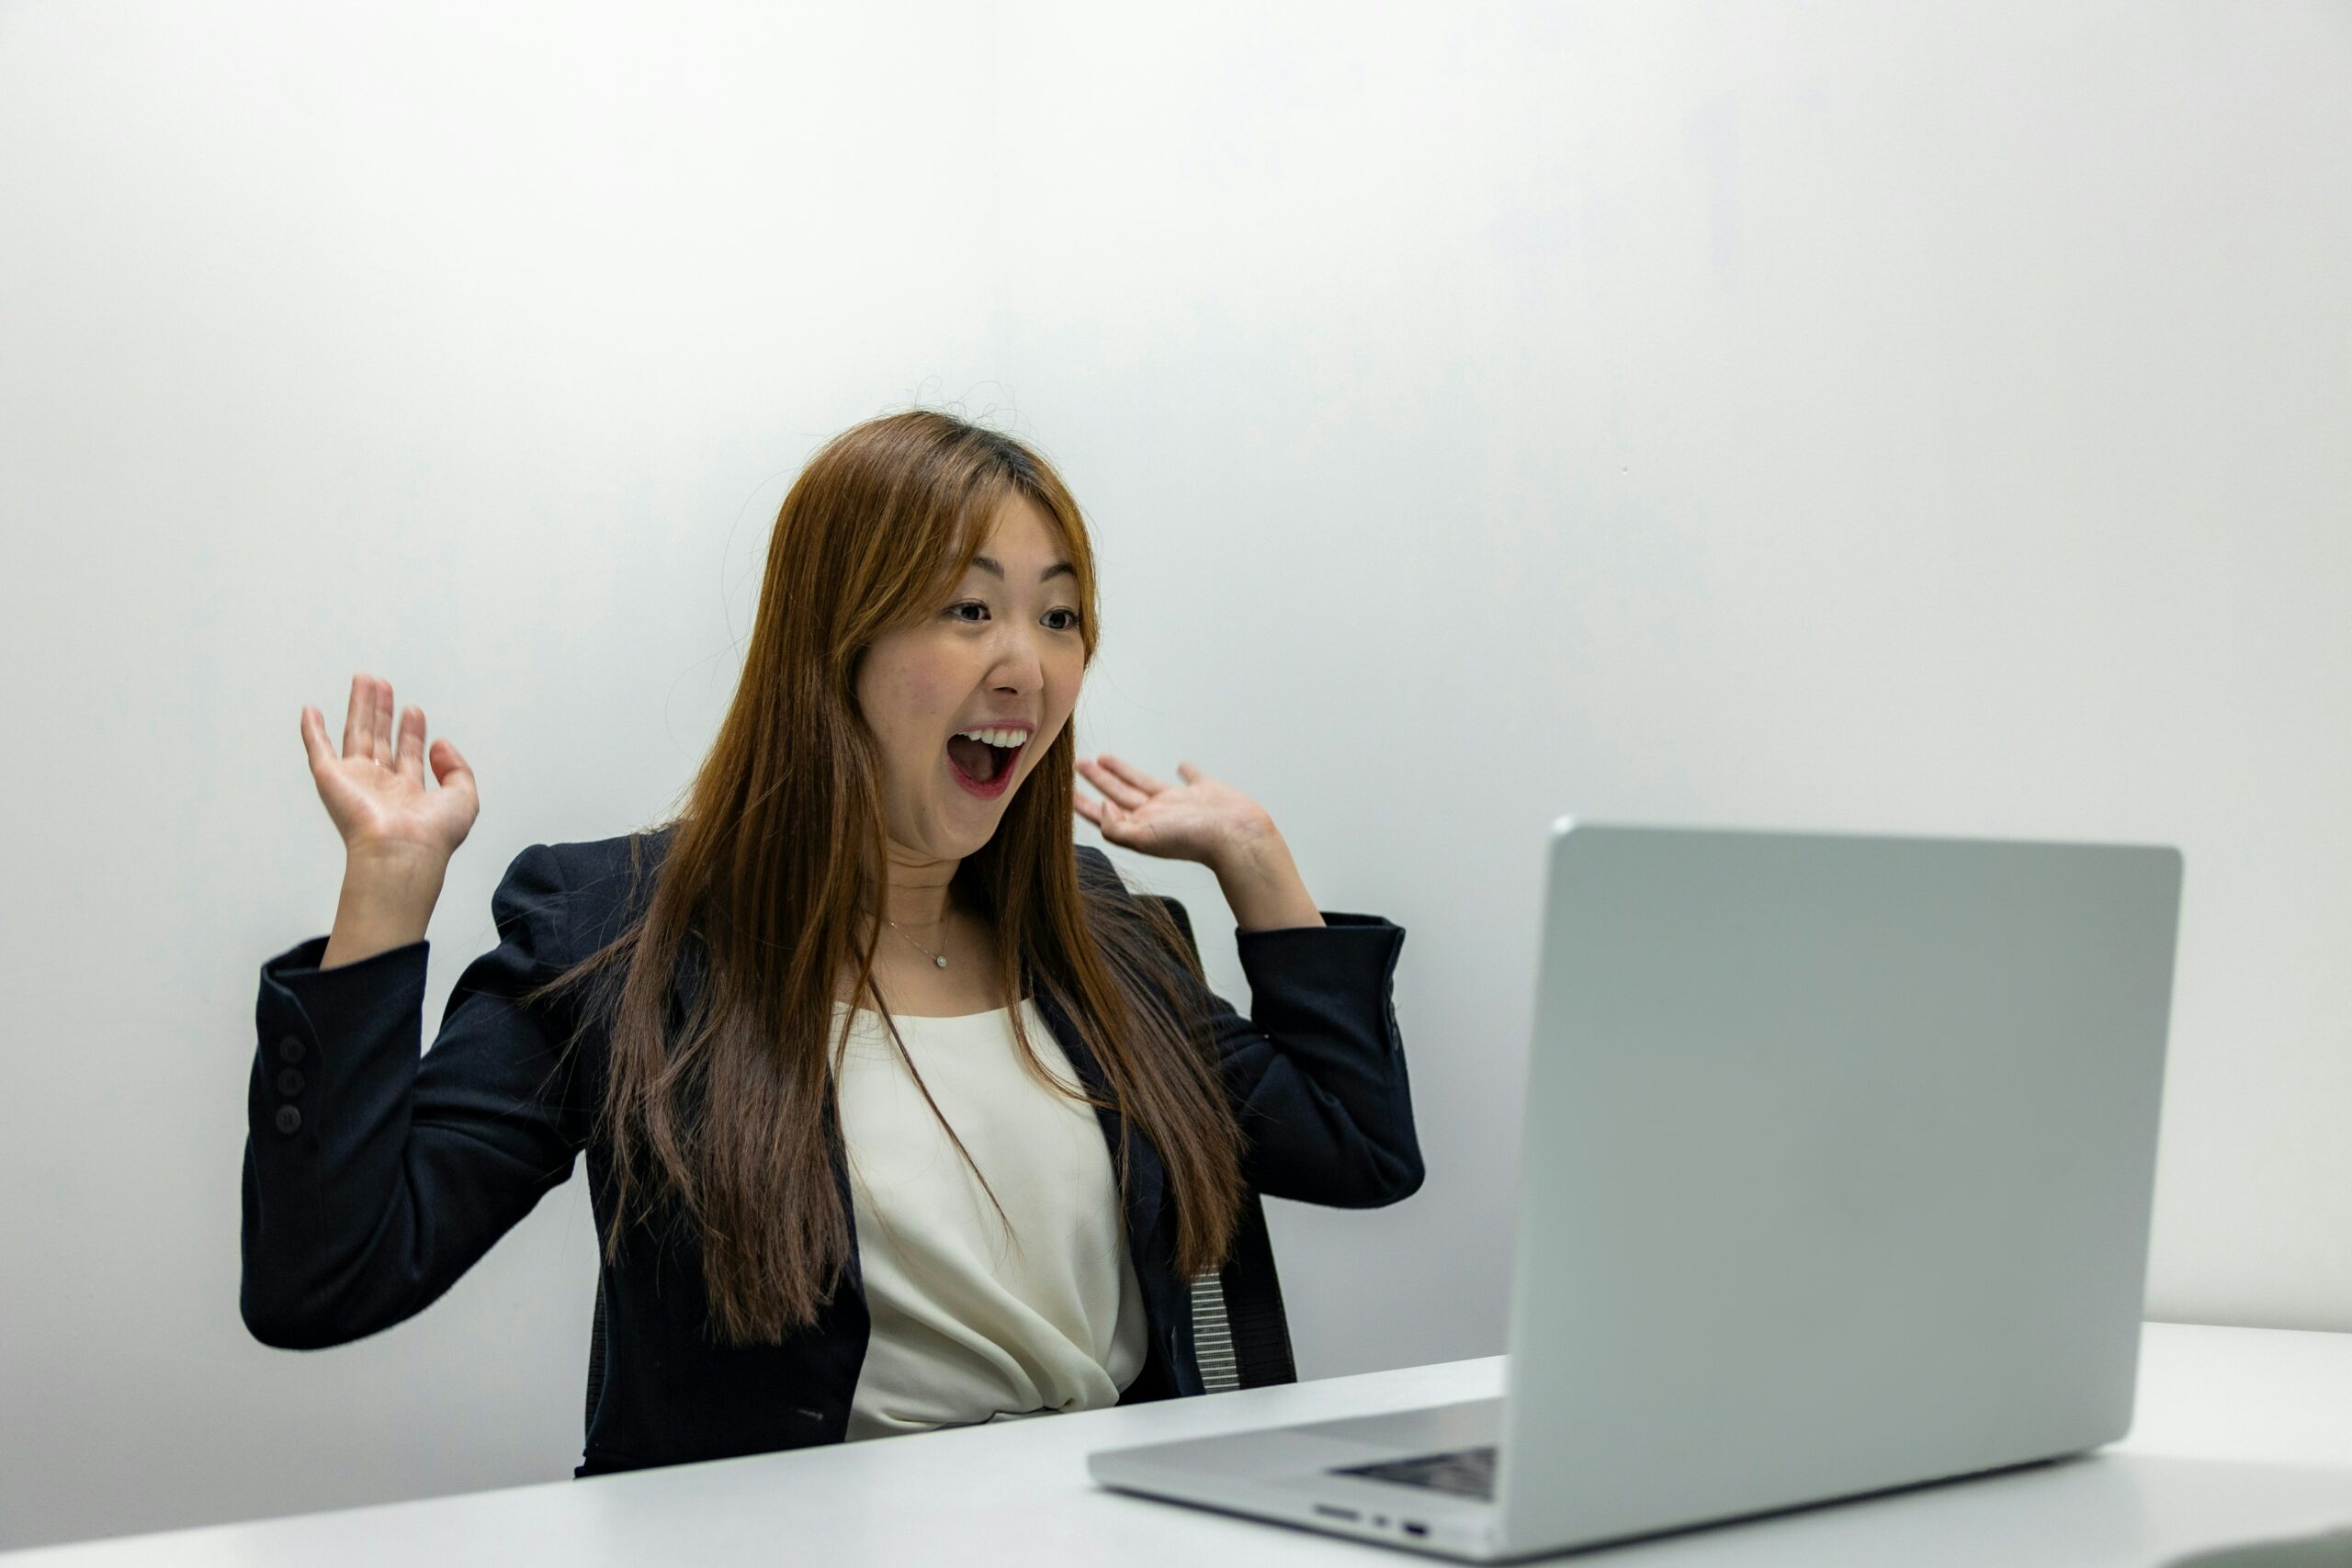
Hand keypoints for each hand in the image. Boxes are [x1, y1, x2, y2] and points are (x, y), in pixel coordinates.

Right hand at [300, 672, 478, 864]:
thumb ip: (457, 769)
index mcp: (409, 793)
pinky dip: (312, 731)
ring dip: (359, 707)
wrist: (402, 850)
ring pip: (356, 734)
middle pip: (379, 738)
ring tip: (365, 680)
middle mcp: (381, 786)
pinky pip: (318, 749)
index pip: (408, 754)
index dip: (411, 731)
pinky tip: (311, 711)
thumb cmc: (432, 834)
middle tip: (383, 685)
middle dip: (382, 711)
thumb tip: (440, 744)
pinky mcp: (331, 779)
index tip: (414, 711)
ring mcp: (355, 781)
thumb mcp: (463, 797)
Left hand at [1071, 754, 1276, 871]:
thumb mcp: (1144, 837)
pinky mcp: (1203, 791)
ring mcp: (1180, 803)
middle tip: (1080, 765)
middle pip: (1118, 794)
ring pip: (1143, 782)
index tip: (1064, 791)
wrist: (1236, 835)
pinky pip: (1191, 777)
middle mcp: (1156, 815)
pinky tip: (1181, 765)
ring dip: (1123, 771)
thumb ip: (1117, 827)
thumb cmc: (1193, 840)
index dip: (1083, 803)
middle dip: (1098, 781)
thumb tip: (1103, 808)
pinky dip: (1186, 770)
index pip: (1104, 814)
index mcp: (1140, 827)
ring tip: (1105, 758)